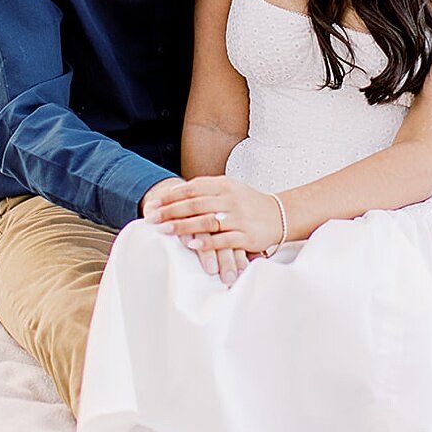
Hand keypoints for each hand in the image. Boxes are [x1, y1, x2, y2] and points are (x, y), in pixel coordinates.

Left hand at [143, 175, 284, 282]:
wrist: (279, 215)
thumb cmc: (248, 203)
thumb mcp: (229, 188)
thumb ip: (205, 189)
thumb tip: (175, 193)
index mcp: (225, 186)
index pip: (192, 188)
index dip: (171, 196)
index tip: (153, 203)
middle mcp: (231, 199)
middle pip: (196, 204)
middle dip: (170, 211)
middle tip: (151, 218)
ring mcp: (239, 218)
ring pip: (207, 221)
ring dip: (183, 226)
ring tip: (164, 230)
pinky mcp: (246, 236)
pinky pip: (224, 239)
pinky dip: (207, 243)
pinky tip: (192, 245)